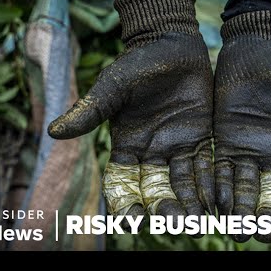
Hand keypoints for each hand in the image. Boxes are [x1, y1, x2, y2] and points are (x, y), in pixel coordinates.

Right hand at [48, 0, 213, 231]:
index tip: (131, 221)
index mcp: (126, 146)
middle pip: (156, 189)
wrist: (170, 46)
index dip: (125, 202)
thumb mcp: (113, 88)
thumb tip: (51, 133)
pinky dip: (211, 184)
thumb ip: (90, 111)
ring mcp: (178, 148)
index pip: (122, 183)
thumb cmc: (136, 65)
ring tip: (198, 223)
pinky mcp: (202, 139)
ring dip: (191, 203)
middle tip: (175, 225)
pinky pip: (206, 166)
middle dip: (164, 207)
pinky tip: (219, 201)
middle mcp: (152, 153)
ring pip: (183, 184)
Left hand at [214, 11, 270, 242]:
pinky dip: (220, 187)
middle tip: (264, 233)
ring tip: (236, 231)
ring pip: (245, 190)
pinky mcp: (226, 143)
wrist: (259, 52)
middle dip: (269, 216)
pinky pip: (222, 170)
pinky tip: (216, 204)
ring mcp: (249, 152)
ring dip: (241, 211)